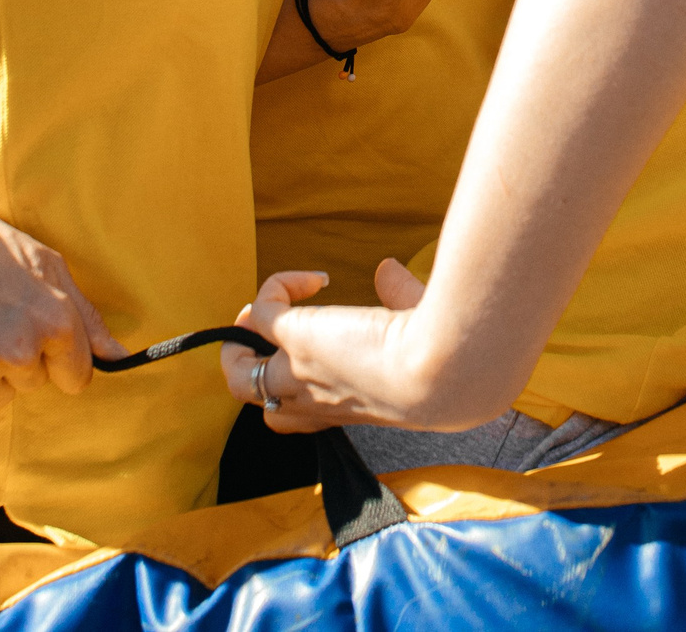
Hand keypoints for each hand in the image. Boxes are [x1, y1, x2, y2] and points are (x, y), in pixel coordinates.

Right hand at [219, 258, 430, 434]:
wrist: (443, 373)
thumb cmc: (447, 366)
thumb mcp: (420, 335)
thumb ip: (403, 300)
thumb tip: (388, 269)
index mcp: (347, 410)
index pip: (302, 416)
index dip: (298, 386)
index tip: (324, 347)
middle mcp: (317, 401)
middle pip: (261, 404)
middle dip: (253, 370)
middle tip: (273, 332)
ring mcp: (299, 372)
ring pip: (237, 373)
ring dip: (239, 342)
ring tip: (260, 310)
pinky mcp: (294, 337)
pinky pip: (261, 308)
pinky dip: (280, 286)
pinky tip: (317, 279)